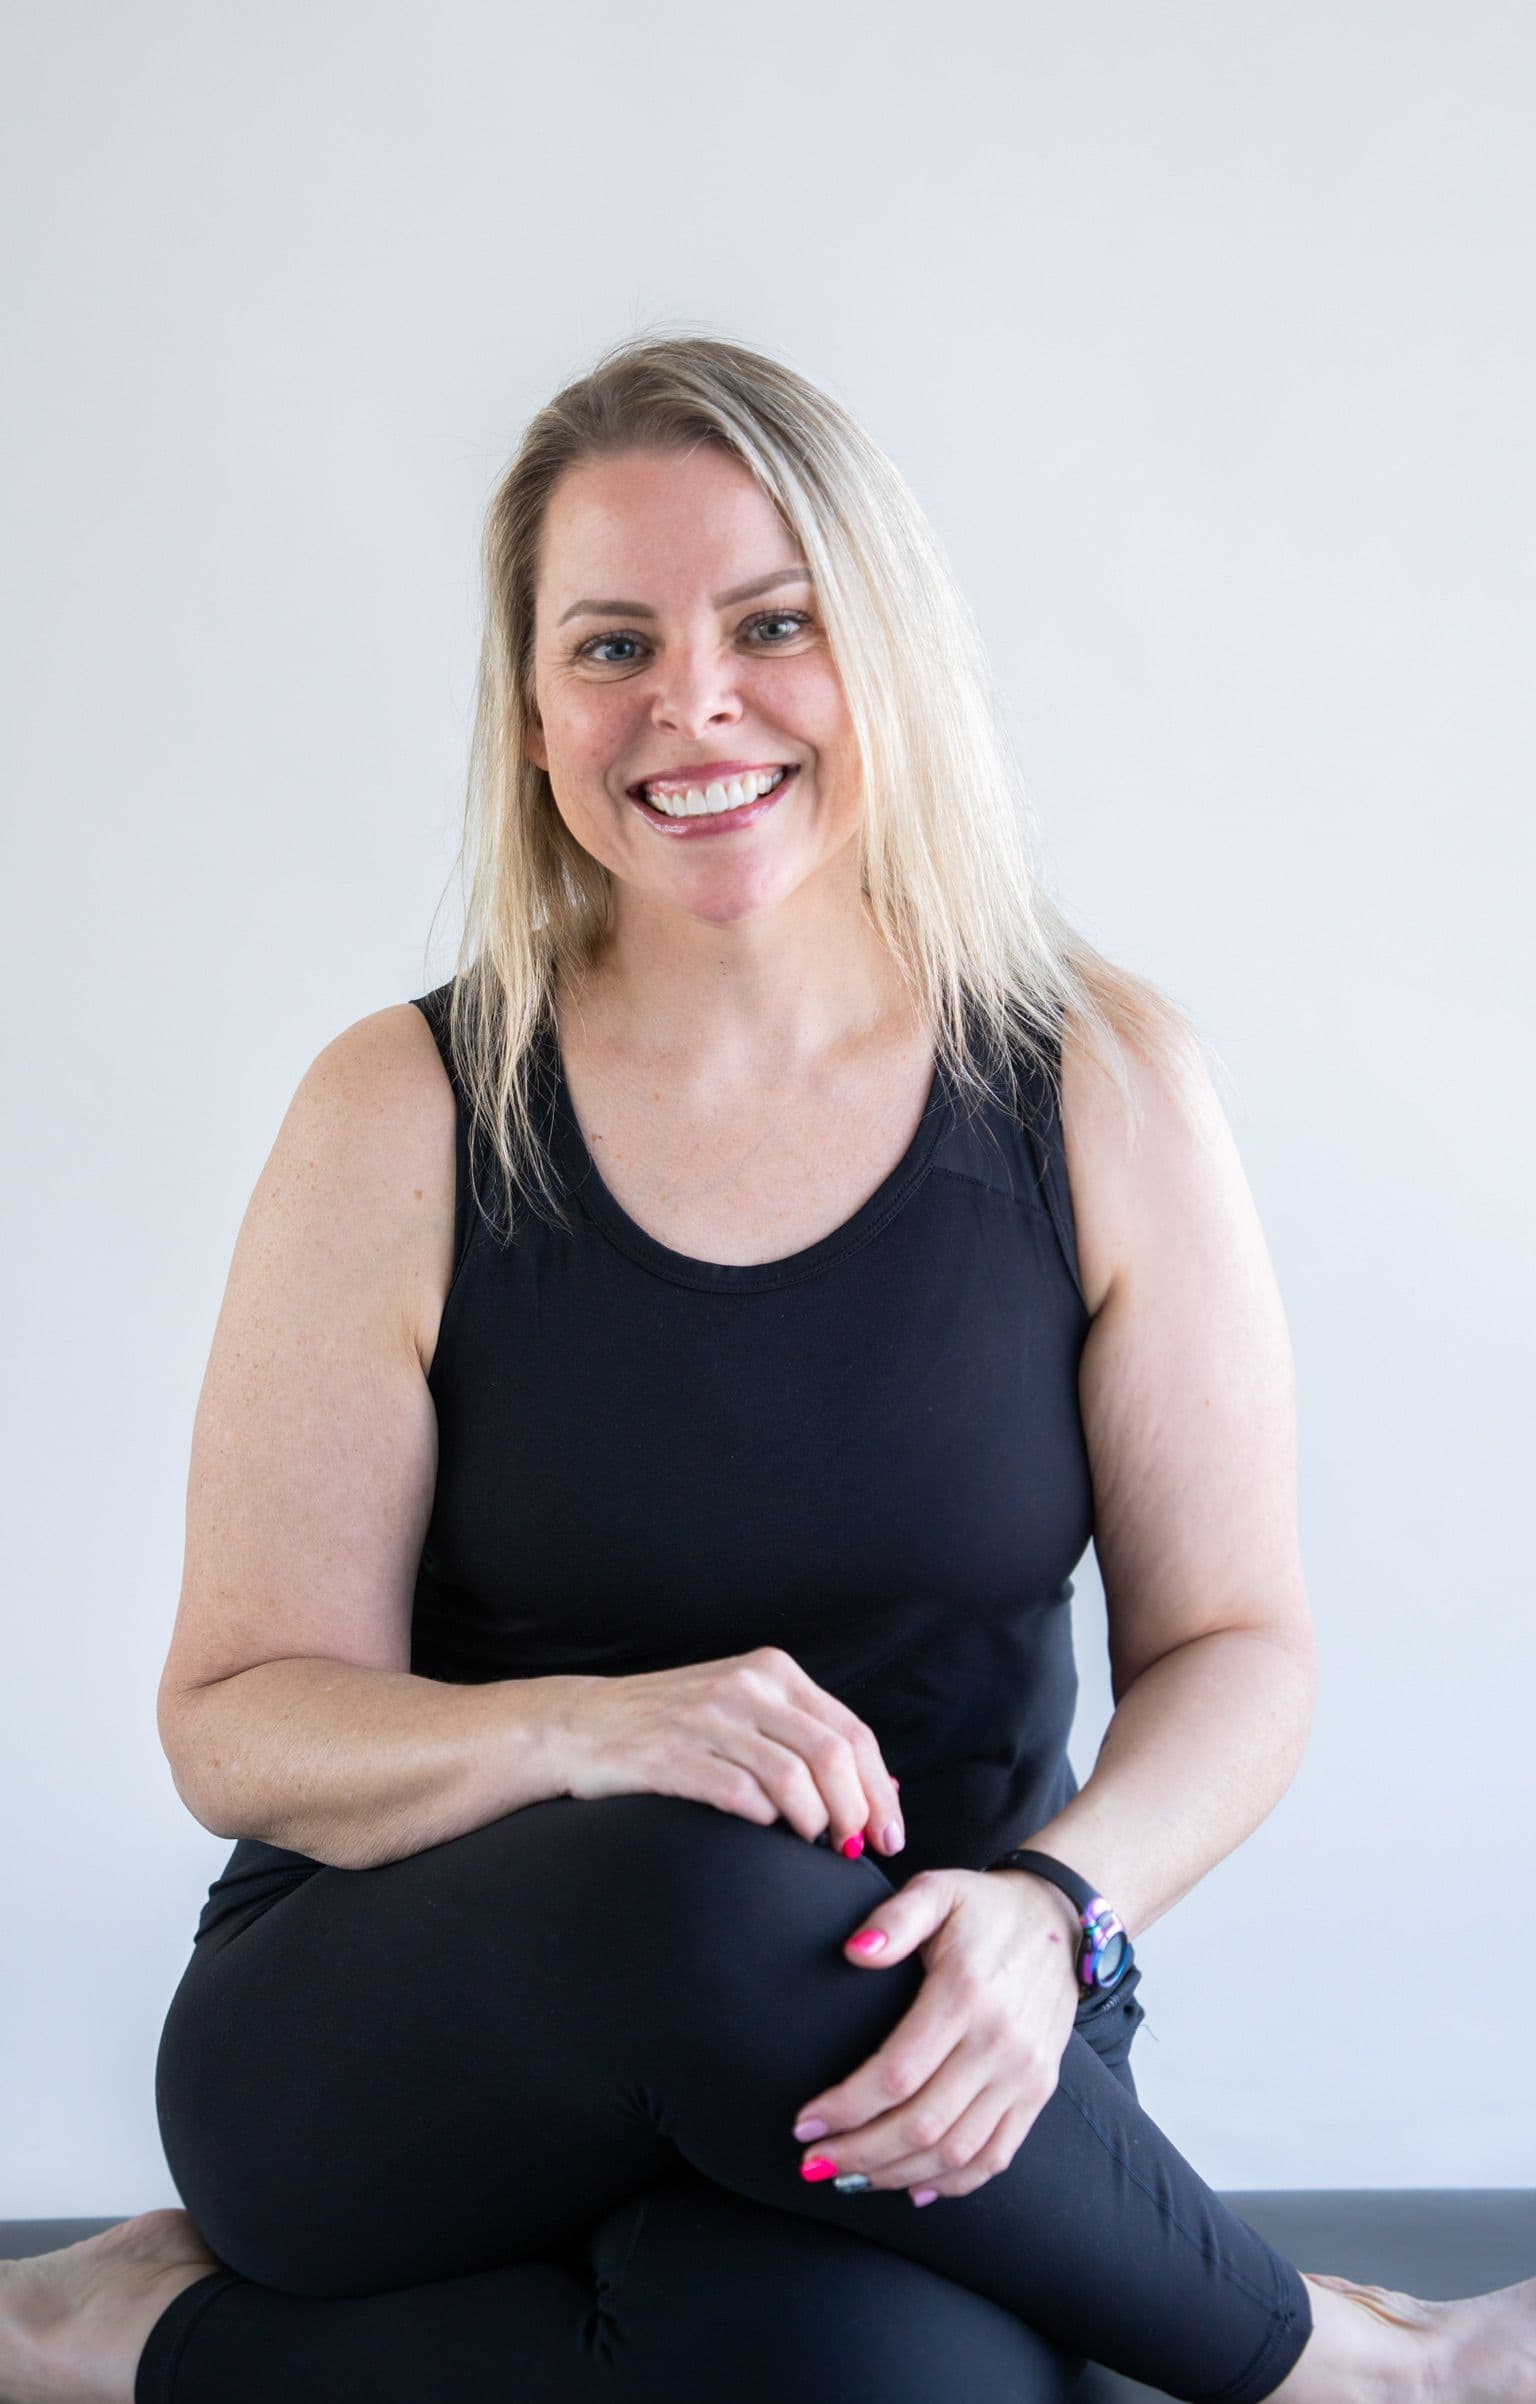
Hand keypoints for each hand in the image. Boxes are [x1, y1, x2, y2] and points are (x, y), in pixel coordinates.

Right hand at [558, 1647, 905, 1862]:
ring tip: (813, 1845)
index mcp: (774, 1672)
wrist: (581, 1724)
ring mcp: (708, 1717)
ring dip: (815, 1822)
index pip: (852, 1732)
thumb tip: (875, 1788)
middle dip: (858, 1811)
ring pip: (793, 1777)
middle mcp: (747, 1686)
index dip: (880, 1788)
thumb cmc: (673, 1725)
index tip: (890, 1832)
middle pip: (833, 1754)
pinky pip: (739, 1793)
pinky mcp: (671, 1753)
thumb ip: (801, 1736)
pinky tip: (765, 1831)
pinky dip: (764, 1820)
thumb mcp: (743, 1709)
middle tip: (857, 1850)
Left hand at [791, 1867, 1081, 2202]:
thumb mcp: (937, 1890)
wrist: (1060, 1920)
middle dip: (859, 2153)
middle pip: (921, 2124)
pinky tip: (913, 2189)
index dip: (846, 2107)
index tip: (804, 2123)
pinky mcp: (1038, 2092)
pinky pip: (996, 2156)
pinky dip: (953, 2183)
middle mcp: (1000, 2043)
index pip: (897, 2073)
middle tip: (813, 2162)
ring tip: (848, 2179)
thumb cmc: (983, 1908)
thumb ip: (894, 1919)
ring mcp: (1024, 2074)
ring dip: (896, 2175)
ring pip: (955, 2151)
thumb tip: (853, 1952)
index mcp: (966, 1995)